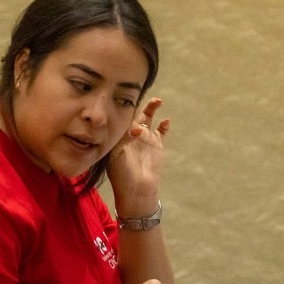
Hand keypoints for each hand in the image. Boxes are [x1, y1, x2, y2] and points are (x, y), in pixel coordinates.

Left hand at [107, 97, 169, 213]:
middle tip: (141, 93)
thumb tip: (136, 128)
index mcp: (118, 136)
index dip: (122, 106)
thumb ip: (125, 139)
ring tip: (157, 100)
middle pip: (134, 114)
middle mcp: (130, 135)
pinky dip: (164, 126)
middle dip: (137, 103)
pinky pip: (161, 132)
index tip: (124, 96)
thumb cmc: (122, 175)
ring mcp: (144, 139)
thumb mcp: (117, 155)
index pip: (120, 117)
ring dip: (152, 109)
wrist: (136, 191)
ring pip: (148, 119)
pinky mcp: (156, 146)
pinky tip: (166, 121)